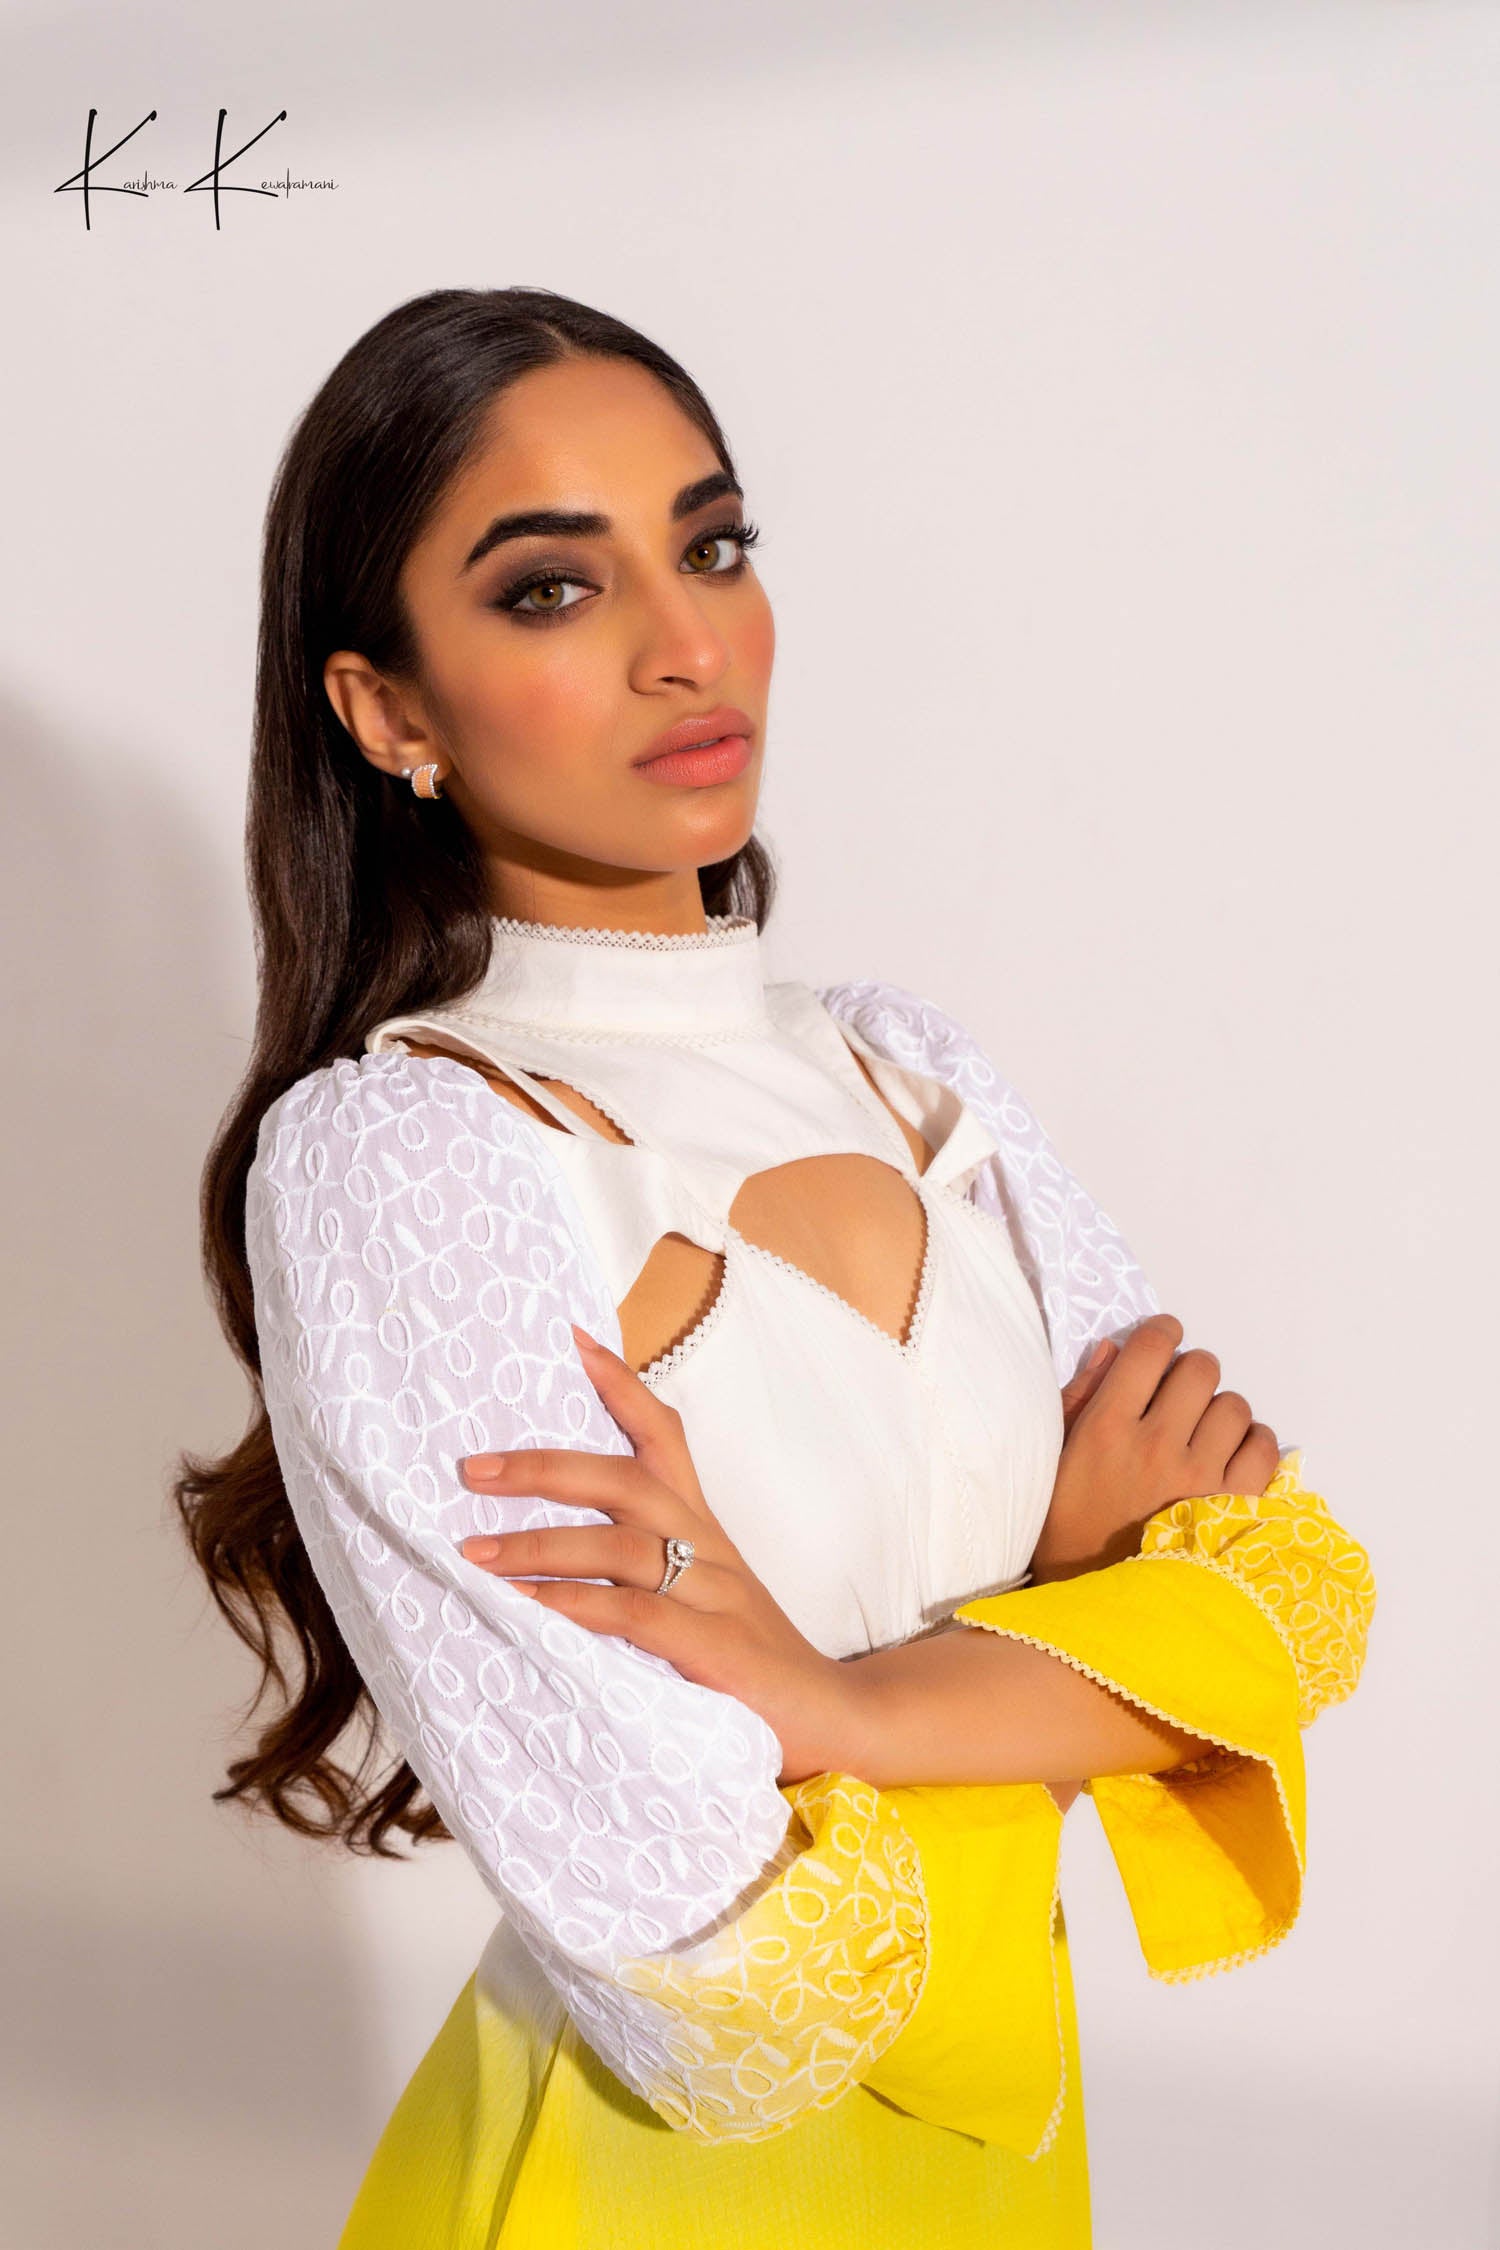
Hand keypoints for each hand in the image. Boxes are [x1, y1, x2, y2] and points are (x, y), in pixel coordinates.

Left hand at [457, 1324, 859, 1785]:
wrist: (837, 1722)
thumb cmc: (752, 1667)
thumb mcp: (700, 1603)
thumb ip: (641, 1577)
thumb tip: (549, 1562)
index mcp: (704, 1529)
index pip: (666, 1437)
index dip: (622, 1386)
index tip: (574, 1340)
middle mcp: (710, 1548)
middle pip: (626, 1480)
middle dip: (544, 1468)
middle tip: (473, 1469)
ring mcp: (717, 1594)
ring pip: (620, 1544)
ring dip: (538, 1544)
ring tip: (473, 1551)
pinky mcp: (716, 1647)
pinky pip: (635, 1612)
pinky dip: (576, 1603)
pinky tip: (527, 1607)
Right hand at [1031, 1312, 1280, 1583]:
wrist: (1100, 1610)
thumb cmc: (1070, 1533)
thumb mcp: (1057, 1462)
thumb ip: (1082, 1399)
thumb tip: (1115, 1349)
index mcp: (1106, 1429)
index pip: (1150, 1349)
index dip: (1162, 1332)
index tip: (1165, 1338)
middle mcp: (1155, 1445)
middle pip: (1200, 1369)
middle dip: (1192, 1373)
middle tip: (1183, 1395)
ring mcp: (1200, 1477)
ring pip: (1235, 1405)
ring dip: (1221, 1412)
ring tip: (1206, 1434)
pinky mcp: (1235, 1506)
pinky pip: (1264, 1447)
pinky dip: (1253, 1444)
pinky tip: (1231, 1457)